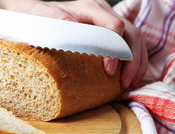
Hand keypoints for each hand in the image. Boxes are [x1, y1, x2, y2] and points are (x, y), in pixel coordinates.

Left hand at [0, 0, 147, 88]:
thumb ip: (55, 18)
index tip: (109, 70)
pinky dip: (135, 61)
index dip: (115, 49)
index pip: (113, 26)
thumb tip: (71, 24)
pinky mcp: (109, 32)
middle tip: (123, 83)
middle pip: (130, 34)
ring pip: (136, 39)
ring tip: (131, 83)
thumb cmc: (39, 17)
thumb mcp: (43, 15)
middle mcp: (103, 13)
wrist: (36, 14)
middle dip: (132, 60)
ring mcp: (108, 21)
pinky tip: (131, 77)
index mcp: (90, 8)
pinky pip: (130, 44)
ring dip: (137, 63)